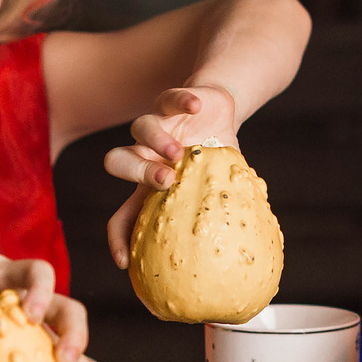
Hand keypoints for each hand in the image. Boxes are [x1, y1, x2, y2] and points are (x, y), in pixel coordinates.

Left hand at [104, 84, 238, 268]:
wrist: (216, 113)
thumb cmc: (215, 161)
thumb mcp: (217, 189)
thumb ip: (221, 216)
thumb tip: (244, 262)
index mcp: (148, 186)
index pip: (123, 215)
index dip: (119, 238)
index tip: (126, 261)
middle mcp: (145, 155)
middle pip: (117, 162)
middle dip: (136, 173)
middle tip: (166, 182)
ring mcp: (157, 126)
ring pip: (139, 129)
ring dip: (156, 141)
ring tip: (179, 151)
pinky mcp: (170, 101)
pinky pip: (170, 99)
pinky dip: (182, 103)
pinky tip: (196, 109)